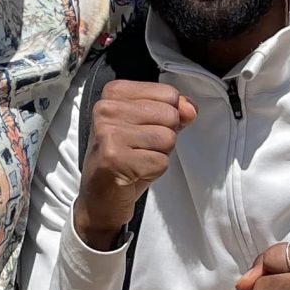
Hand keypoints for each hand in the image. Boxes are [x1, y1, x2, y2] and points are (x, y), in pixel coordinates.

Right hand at [75, 79, 196, 249]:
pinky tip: (134, 172)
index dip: (167, 115)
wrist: (100, 196)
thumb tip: (190, 109)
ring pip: (167, 138)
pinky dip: (154, 171)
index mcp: (114, 93)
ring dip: (159, 155)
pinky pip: (161, 161)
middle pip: (170, 114)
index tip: (143, 129)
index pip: (168, 93)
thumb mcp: (149, 127)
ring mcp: (108, 133)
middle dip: (164, 136)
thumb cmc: (124, 159)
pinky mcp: (115, 158)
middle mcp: (107, 109)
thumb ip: (173, 111)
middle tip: (139, 148)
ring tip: (137, 160)